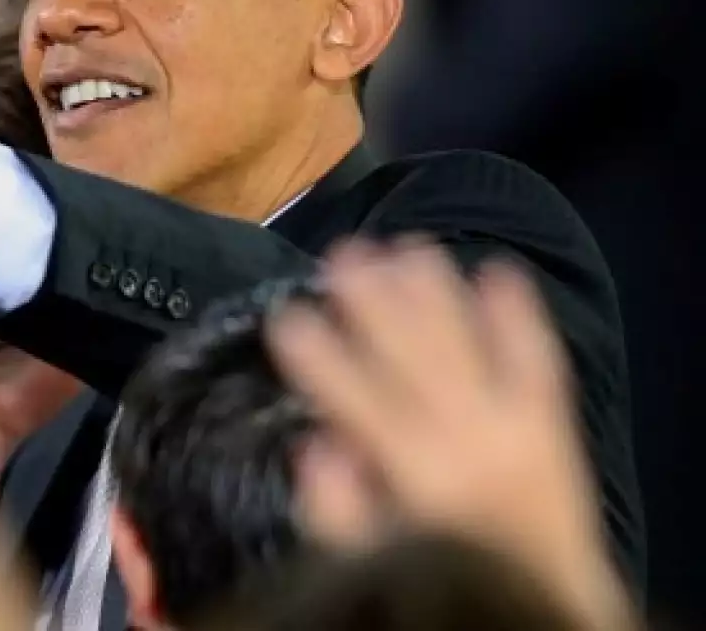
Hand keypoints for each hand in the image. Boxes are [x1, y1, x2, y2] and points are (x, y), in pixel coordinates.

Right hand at [267, 241, 630, 629]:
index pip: (358, 401)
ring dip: (436, 292)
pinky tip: (499, 270)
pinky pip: (540, 360)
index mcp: (420, 481)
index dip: (319, 355)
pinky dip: (520, 314)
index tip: (286, 314)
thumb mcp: (374, 566)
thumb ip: (340, 512)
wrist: (550, 619)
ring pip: (470, 345)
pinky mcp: (554, 428)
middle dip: (375, 300)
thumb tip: (317, 446)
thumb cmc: (444, 587)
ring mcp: (520, 431)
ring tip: (405, 247)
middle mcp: (472, 444)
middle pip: (415, 356)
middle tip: (342, 252)